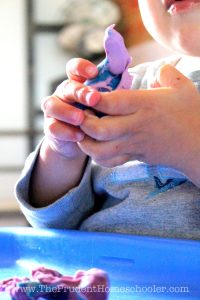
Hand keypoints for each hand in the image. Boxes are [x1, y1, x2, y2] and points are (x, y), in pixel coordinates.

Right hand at [41, 58, 100, 158]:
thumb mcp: (102, 105)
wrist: (77, 139)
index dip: (81, 67)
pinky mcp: (50, 126)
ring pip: (52, 105)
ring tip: (80, 118)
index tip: (94, 72)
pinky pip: (53, 127)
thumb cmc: (94, 117)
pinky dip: (65, 131)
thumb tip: (126, 86)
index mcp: (76, 83)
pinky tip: (79, 136)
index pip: (74, 68)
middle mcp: (63, 93)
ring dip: (67, 112)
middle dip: (80, 92)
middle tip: (94, 99)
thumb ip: (109, 94)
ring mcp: (53, 109)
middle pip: (67, 87)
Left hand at [79, 65, 199, 184]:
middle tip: (79, 113)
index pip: (111, 103)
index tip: (83, 93)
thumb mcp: (182, 86)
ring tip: (82, 131)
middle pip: (99, 129)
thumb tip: (155, 69)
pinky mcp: (135, 157)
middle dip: (83, 121)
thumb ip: (166, 72)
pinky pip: (110, 162)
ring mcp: (134, 144)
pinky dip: (97, 156)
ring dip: (86, 141)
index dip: (92, 98)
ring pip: (100, 150)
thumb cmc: (192, 114)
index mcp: (145, 105)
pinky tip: (96, 146)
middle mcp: (136, 126)